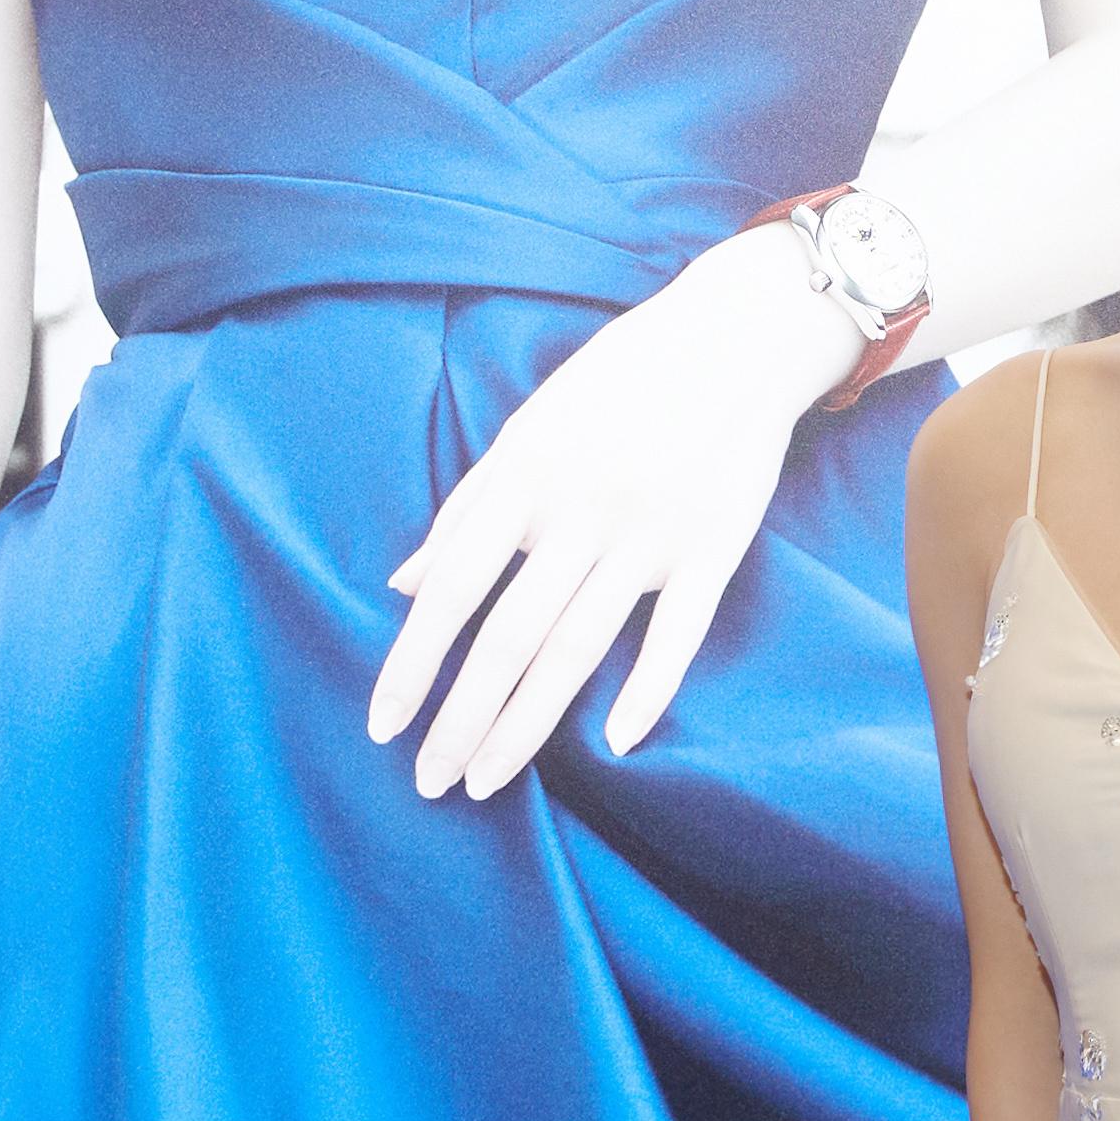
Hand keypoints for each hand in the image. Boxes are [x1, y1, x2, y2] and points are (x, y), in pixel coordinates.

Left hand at [368, 223, 857, 796]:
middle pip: (509, 637)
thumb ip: (467, 508)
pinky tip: (614, 744)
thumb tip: (402, 585)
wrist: (737, 337)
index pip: (454, 588)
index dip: (414, 663)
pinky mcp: (715, 548)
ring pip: (578, 649)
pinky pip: (677, 634)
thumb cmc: (618, 381)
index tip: (382, 725)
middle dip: (461, 719)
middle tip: (428, 783)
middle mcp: (584, 510)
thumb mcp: (529, 425)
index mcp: (527, 475)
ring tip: (486, 779)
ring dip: (526, 724)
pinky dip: (647, 691)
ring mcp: (653, 534)